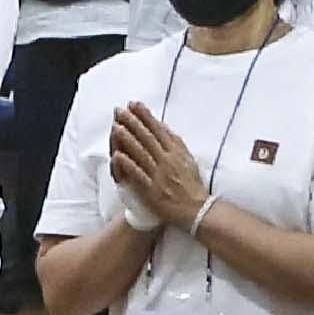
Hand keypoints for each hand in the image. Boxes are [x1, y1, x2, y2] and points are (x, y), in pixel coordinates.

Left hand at [104, 101, 207, 229]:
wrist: (197, 210)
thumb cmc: (192, 185)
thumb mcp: (188, 159)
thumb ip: (175, 142)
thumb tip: (163, 126)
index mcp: (176, 152)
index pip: (158, 130)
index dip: (145, 116)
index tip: (134, 104)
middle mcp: (167, 161)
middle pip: (148, 138)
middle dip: (133, 123)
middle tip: (120, 110)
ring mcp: (159, 175)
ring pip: (141, 153)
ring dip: (128, 139)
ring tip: (116, 127)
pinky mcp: (152, 190)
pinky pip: (138, 175)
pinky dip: (128, 165)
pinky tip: (118, 155)